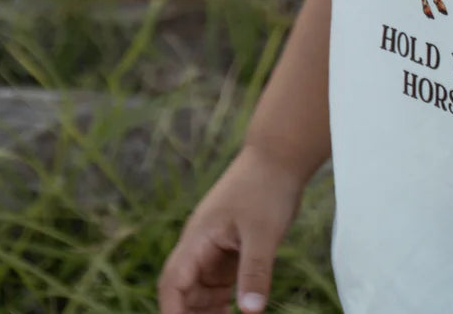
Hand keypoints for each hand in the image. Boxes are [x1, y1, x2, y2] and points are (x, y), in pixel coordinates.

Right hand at [158, 143, 305, 313]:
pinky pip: (218, 283)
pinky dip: (221, 303)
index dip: (173, 312)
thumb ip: (254, 272)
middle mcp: (200, 245)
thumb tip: (250, 312)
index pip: (173, 282)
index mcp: (198, 238)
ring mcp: (214, 247)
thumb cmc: (267, 187)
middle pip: (183, 291)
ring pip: (200, 290)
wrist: (280, 155)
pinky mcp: (230, 248)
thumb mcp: (262, 233)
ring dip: (205, 312)